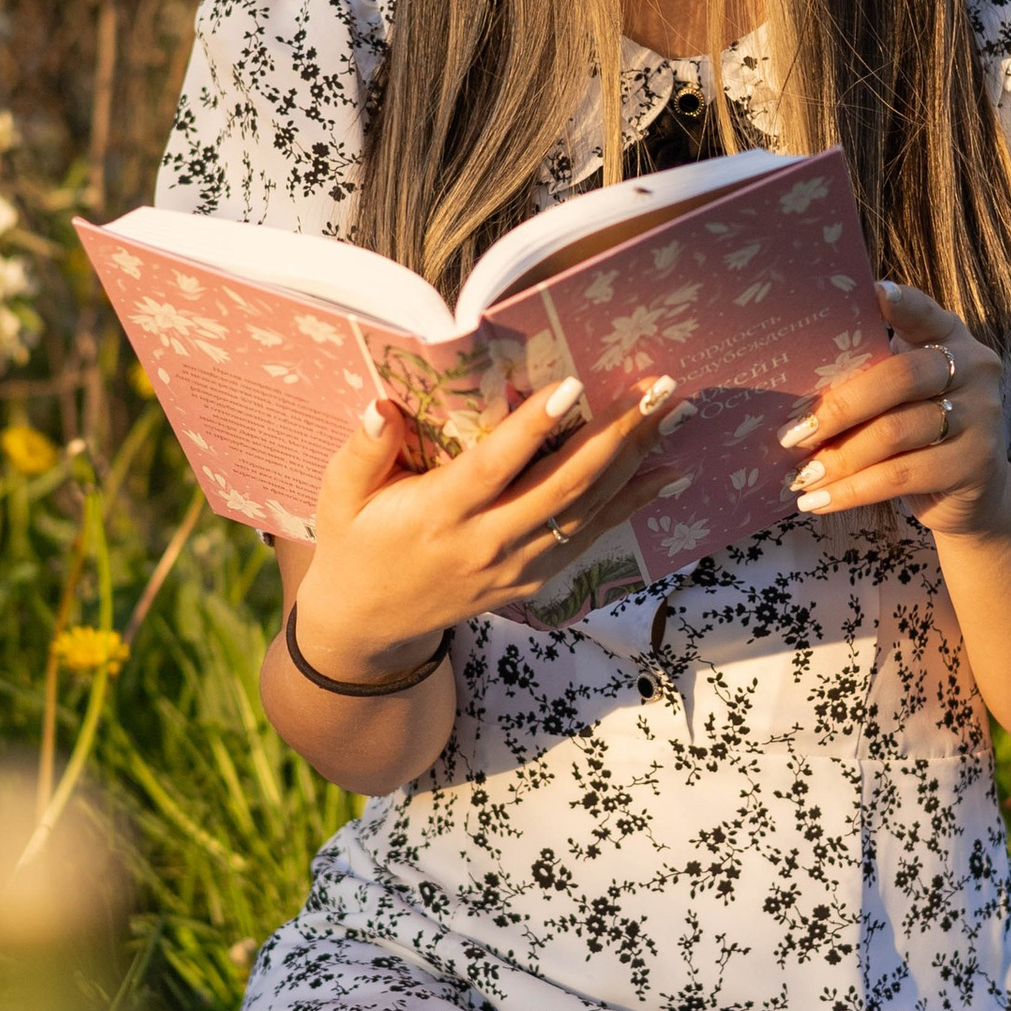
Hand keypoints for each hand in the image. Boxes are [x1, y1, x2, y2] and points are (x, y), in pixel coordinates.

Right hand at [292, 369, 682, 676]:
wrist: (368, 625)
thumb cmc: (355, 544)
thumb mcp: (340, 497)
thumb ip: (362, 450)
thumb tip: (383, 406)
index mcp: (438, 514)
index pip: (494, 467)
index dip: (533, 427)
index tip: (573, 385)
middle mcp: (485, 542)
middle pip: (562, 486)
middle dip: (615, 434)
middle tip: (656, 387)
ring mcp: (515, 566)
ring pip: (586, 510)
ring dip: (635, 461)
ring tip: (670, 412)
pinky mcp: (532, 580)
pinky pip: (589, 537)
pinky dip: (631, 504)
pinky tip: (665, 473)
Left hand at [778, 280, 1009, 541]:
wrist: (974, 495)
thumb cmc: (920, 433)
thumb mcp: (903, 396)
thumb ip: (871, 376)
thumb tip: (793, 391)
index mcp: (950, 337)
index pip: (924, 313)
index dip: (900, 303)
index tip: (872, 292)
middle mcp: (974, 368)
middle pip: (899, 378)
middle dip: (838, 408)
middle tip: (792, 434)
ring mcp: (981, 416)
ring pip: (894, 433)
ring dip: (839, 458)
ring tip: (801, 476)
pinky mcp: (975, 464)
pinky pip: (900, 476)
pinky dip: (852, 491)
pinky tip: (819, 502)